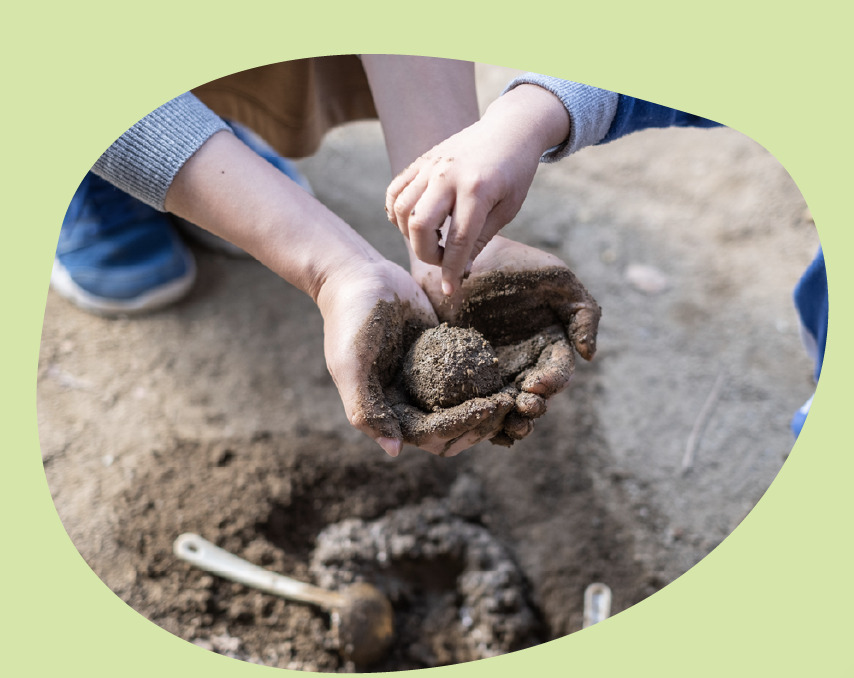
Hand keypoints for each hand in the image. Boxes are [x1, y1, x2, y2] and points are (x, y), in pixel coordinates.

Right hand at [317, 259, 514, 457]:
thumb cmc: (351, 318)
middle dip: (480, 424)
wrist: (360, 275)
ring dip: (487, 409)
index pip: (430, 434)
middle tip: (507, 404)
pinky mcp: (439, 357)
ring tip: (512, 394)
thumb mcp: (350, 363)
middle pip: (450, 430)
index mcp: (387, 410)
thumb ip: (365, 408)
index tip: (488, 408)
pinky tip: (505, 370)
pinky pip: (465, 376)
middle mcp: (407, 401)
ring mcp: (424, 381)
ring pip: (461, 407)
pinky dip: (484, 379)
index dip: (460, 426)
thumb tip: (395, 452)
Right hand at [386, 85, 570, 296]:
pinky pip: (395, 191)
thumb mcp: (507, 208)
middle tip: (443, 260)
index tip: (450, 290)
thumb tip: (460, 270)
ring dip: (410, 234)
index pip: (458, 240)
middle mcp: (449, 175)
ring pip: (401, 209)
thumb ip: (481, 238)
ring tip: (432, 239)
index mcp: (477, 189)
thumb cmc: (514, 172)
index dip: (451, 270)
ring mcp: (431, 166)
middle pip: (420, 225)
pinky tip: (412, 222)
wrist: (510, 129)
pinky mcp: (421, 161)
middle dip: (427, 254)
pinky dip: (397, 213)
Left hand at [410, 236, 600, 444]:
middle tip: (523, 407)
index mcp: (551, 345)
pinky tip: (479, 427)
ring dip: (512, 423)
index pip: (559, 372)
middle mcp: (527, 363)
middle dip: (533, 408)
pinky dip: (483, 422)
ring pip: (510, 408)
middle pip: (537, 397)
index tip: (535, 384)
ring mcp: (497, 372)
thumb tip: (589, 355)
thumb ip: (583, 312)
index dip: (552, 382)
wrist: (460, 260)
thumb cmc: (511, 264)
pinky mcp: (468, 376)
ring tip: (508, 427)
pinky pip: (479, 405)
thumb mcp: (556, 278)